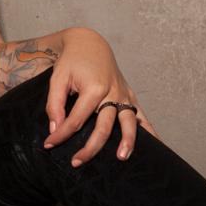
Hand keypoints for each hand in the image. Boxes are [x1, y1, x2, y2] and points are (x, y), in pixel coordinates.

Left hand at [41, 28, 159, 166]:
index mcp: (94, 88)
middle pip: (103, 127)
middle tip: (76, 162)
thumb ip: (54, 104)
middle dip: (90, 148)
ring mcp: (123, 95)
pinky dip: (149, 131)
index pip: (75, 120)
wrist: (89, 43)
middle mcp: (112, 92)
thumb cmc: (71, 61)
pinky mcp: (129, 95)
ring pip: (128, 123)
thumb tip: (55, 128)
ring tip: (122, 158)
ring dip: (127, 141)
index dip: (61, 135)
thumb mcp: (57, 78)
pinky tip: (156, 146)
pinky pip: (141, 116)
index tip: (49, 144)